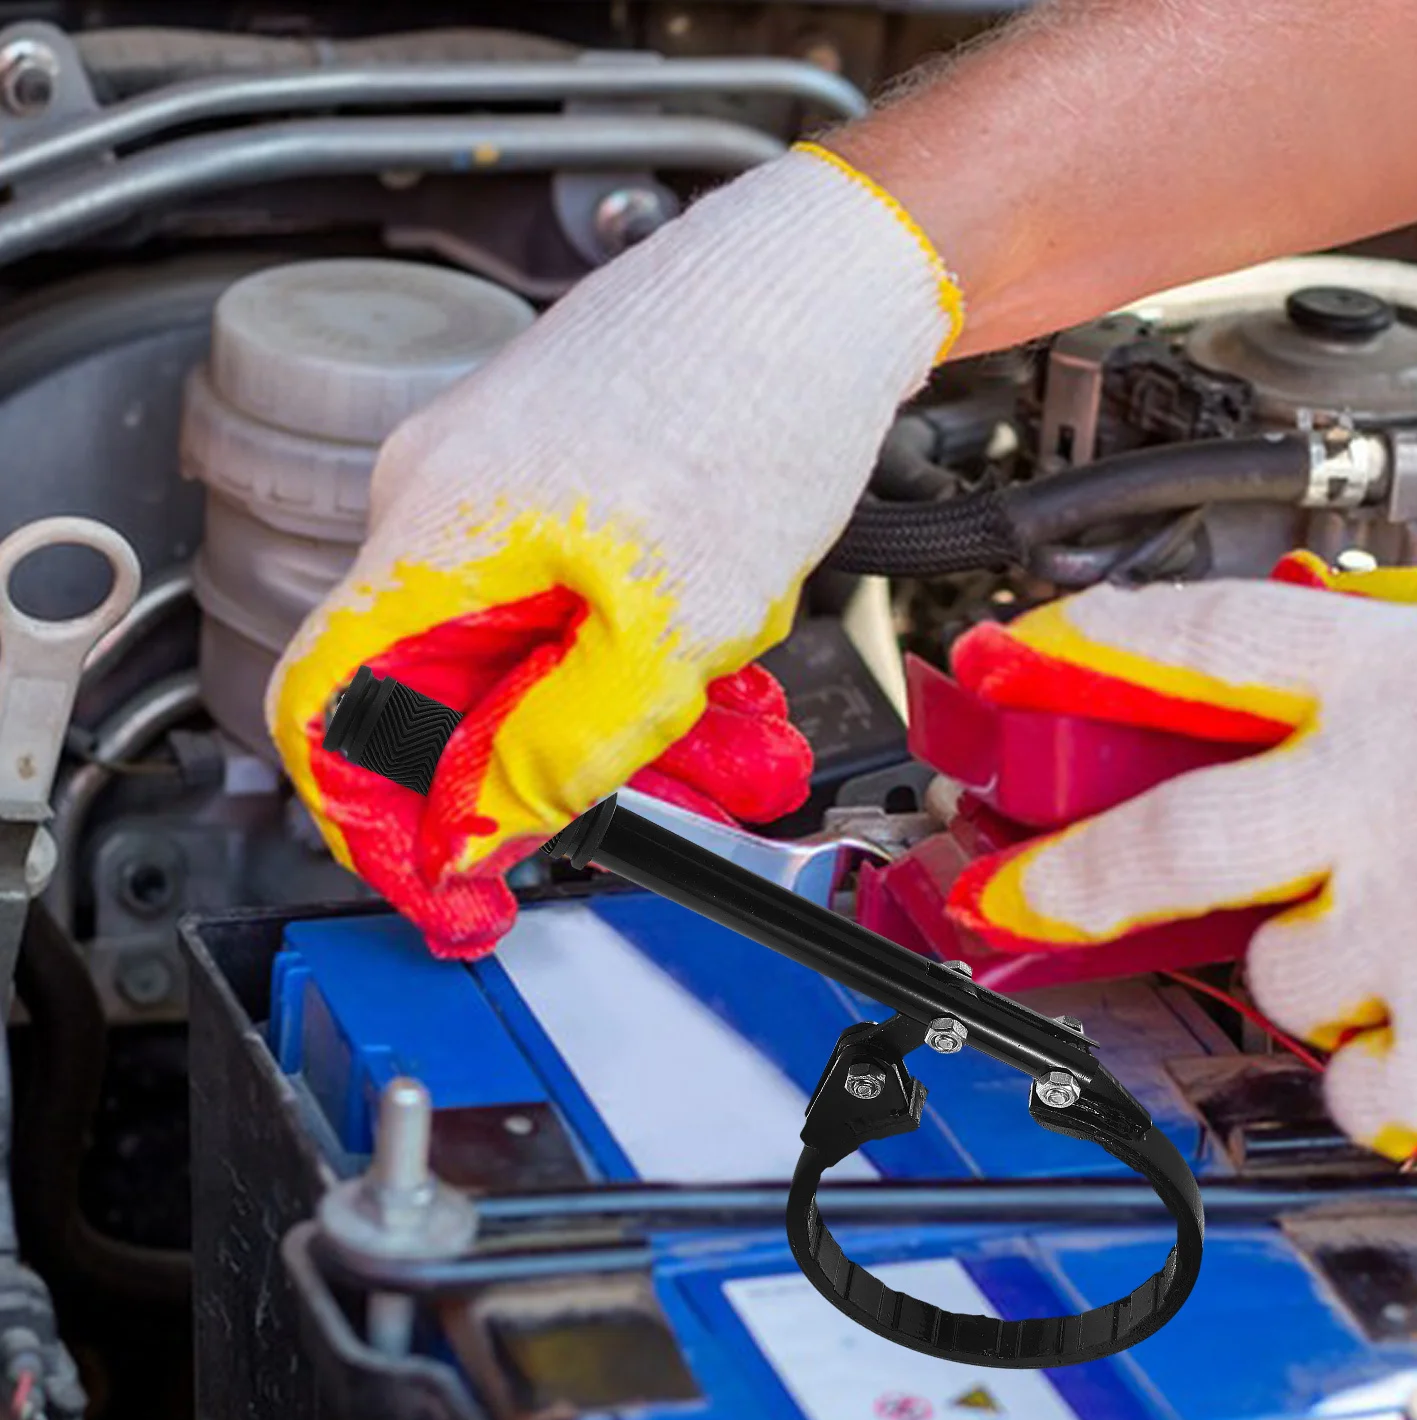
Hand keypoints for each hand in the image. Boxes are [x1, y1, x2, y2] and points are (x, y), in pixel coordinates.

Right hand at [268, 146, 960, 957]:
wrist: (827, 278)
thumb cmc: (754, 398)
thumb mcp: (668, 624)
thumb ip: (559, 744)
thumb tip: (481, 828)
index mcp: (435, 531)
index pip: (324, 707)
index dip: (367, 816)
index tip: (438, 880)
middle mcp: (448, 501)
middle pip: (446, 693)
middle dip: (547, 772)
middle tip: (639, 813)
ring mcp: (512, 488)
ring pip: (535, 655)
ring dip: (626, 720)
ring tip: (732, 740)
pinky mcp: (573, 481)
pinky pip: (582, 602)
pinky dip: (648, 656)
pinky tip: (730, 671)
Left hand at [948, 562, 1416, 1158]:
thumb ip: (1410, 696)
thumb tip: (1312, 725)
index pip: (1211, 636)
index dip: (1097, 641)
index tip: (1024, 650)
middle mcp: (1395, 791)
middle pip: (1176, 834)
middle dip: (1073, 872)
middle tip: (1011, 887)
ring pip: (1285, 975)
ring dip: (1330, 974)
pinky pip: (1361, 1084)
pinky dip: (1394, 1077)